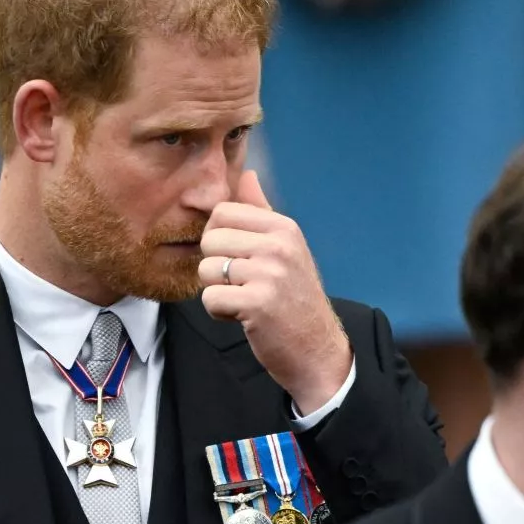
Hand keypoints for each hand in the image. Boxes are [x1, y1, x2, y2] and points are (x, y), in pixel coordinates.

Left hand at [199, 171, 352, 413]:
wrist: (316, 349)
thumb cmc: (294, 298)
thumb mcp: (285, 248)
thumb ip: (261, 212)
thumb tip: (246, 174)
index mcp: (283, 227)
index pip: (223, 212)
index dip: (219, 239)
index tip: (238, 259)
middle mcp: (278, 245)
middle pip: (210, 240)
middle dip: (215, 267)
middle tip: (241, 285)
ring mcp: (269, 273)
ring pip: (206, 270)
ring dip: (217, 292)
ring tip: (244, 300)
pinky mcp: (258, 303)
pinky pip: (210, 298)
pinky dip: (220, 312)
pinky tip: (243, 317)